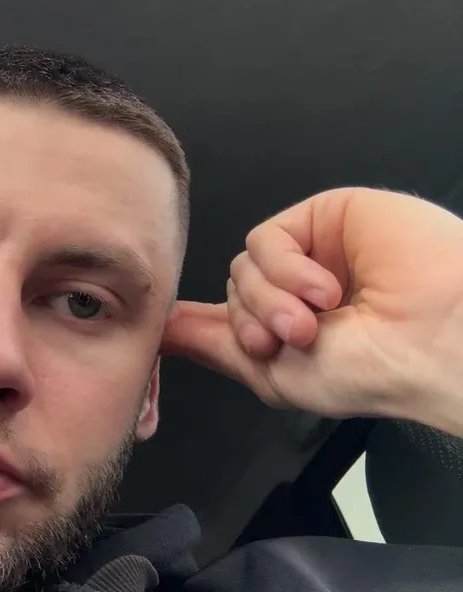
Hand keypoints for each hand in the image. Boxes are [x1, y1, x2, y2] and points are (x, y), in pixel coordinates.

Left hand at [162, 187, 462, 436]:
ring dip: (270, 300)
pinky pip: (264, 238)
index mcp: (289, 327)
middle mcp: (298, 289)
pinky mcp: (326, 216)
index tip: (170, 333)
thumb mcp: (273, 375)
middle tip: (294, 340)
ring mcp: (313, 251)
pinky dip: (286, 269)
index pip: (228, 314)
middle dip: (253, 321)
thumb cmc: (368, 371)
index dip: (207, 323)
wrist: (430, 342)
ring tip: (315, 320)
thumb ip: (213, 345)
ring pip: (242, 264)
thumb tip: (161, 333)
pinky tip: (326, 289)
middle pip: (231, 290)